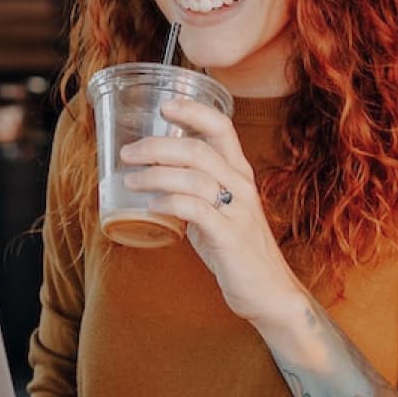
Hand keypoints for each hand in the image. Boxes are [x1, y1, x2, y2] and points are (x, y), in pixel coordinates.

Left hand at [120, 97, 304, 328]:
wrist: (268, 290)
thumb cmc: (237, 248)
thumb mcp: (220, 209)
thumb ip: (195, 189)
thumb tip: (155, 174)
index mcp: (239, 172)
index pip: (221, 127)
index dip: (193, 111)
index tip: (164, 106)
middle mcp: (241, 184)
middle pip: (197, 149)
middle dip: (156, 146)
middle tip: (128, 152)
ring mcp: (238, 210)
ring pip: (193, 176)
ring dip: (155, 175)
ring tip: (131, 180)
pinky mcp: (230, 236)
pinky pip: (196, 210)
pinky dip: (169, 203)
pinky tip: (151, 206)